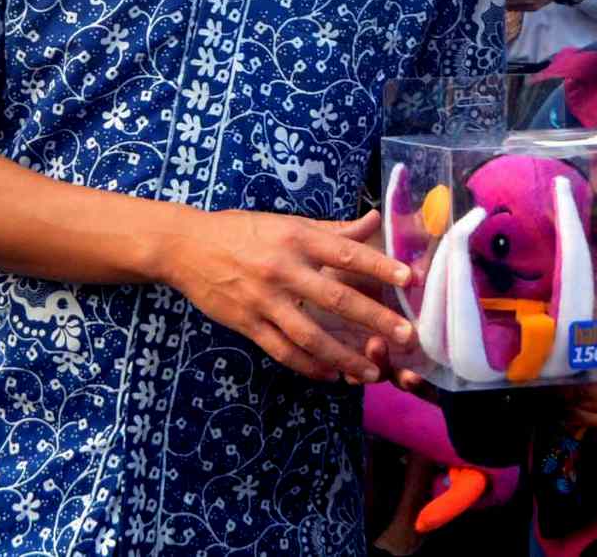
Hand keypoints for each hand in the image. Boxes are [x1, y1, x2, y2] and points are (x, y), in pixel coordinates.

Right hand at [162, 208, 414, 383]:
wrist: (186, 246)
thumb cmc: (241, 231)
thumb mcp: (287, 223)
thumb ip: (333, 229)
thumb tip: (373, 220)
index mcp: (297, 239)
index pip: (346, 254)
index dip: (380, 266)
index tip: (410, 279)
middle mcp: (283, 269)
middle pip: (337, 299)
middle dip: (375, 319)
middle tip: (407, 336)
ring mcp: (264, 300)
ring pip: (311, 336)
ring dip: (345, 357)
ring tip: (372, 371)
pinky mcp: (248, 323)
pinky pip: (283, 351)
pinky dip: (310, 366)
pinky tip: (331, 375)